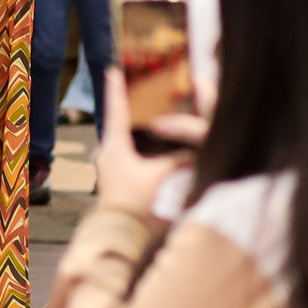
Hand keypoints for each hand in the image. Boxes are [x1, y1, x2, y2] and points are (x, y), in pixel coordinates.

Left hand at [93, 66, 202, 217]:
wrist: (122, 237)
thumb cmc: (139, 205)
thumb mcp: (164, 177)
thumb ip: (182, 159)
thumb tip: (199, 147)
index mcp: (114, 147)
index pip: (117, 111)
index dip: (116, 89)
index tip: (111, 69)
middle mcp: (108, 155)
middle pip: (122, 127)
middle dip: (133, 114)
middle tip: (137, 95)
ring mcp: (110, 170)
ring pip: (127, 145)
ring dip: (139, 136)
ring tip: (153, 126)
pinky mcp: (117, 184)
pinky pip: (130, 160)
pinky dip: (142, 153)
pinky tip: (154, 155)